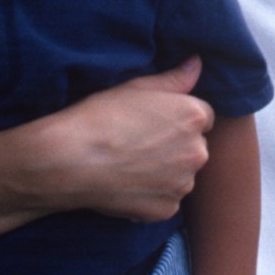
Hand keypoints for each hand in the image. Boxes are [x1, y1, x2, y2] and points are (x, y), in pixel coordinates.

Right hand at [13, 61, 213, 221]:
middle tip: (140, 145)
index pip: (203, 117)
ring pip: (181, 176)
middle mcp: (197, 151)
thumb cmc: (102, 116)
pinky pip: (166, 200)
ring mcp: (183, 184)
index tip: (155, 123)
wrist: (72, 159)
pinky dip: (152, 196)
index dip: (178, 120)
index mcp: (194, 116)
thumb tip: (197, 64)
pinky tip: (126, 185)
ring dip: (166, 173)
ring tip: (130, 166)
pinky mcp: (166, 210)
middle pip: (195, 148)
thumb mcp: (137, 87)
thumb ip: (174, 79)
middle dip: (176, 147)